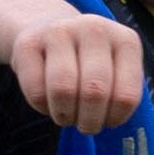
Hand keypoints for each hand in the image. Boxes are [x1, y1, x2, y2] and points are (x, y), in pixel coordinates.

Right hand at [10, 11, 144, 134]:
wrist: (48, 30)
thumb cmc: (87, 62)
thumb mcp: (114, 72)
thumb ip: (121, 94)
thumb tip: (112, 122)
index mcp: (125, 41)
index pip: (125, 96)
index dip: (114, 119)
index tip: (107, 121)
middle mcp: (94, 29)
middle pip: (94, 93)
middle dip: (88, 121)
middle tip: (84, 125)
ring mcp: (59, 32)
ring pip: (63, 90)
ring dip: (64, 115)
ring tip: (66, 115)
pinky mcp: (27, 43)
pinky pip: (36, 91)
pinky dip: (42, 107)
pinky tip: (48, 101)